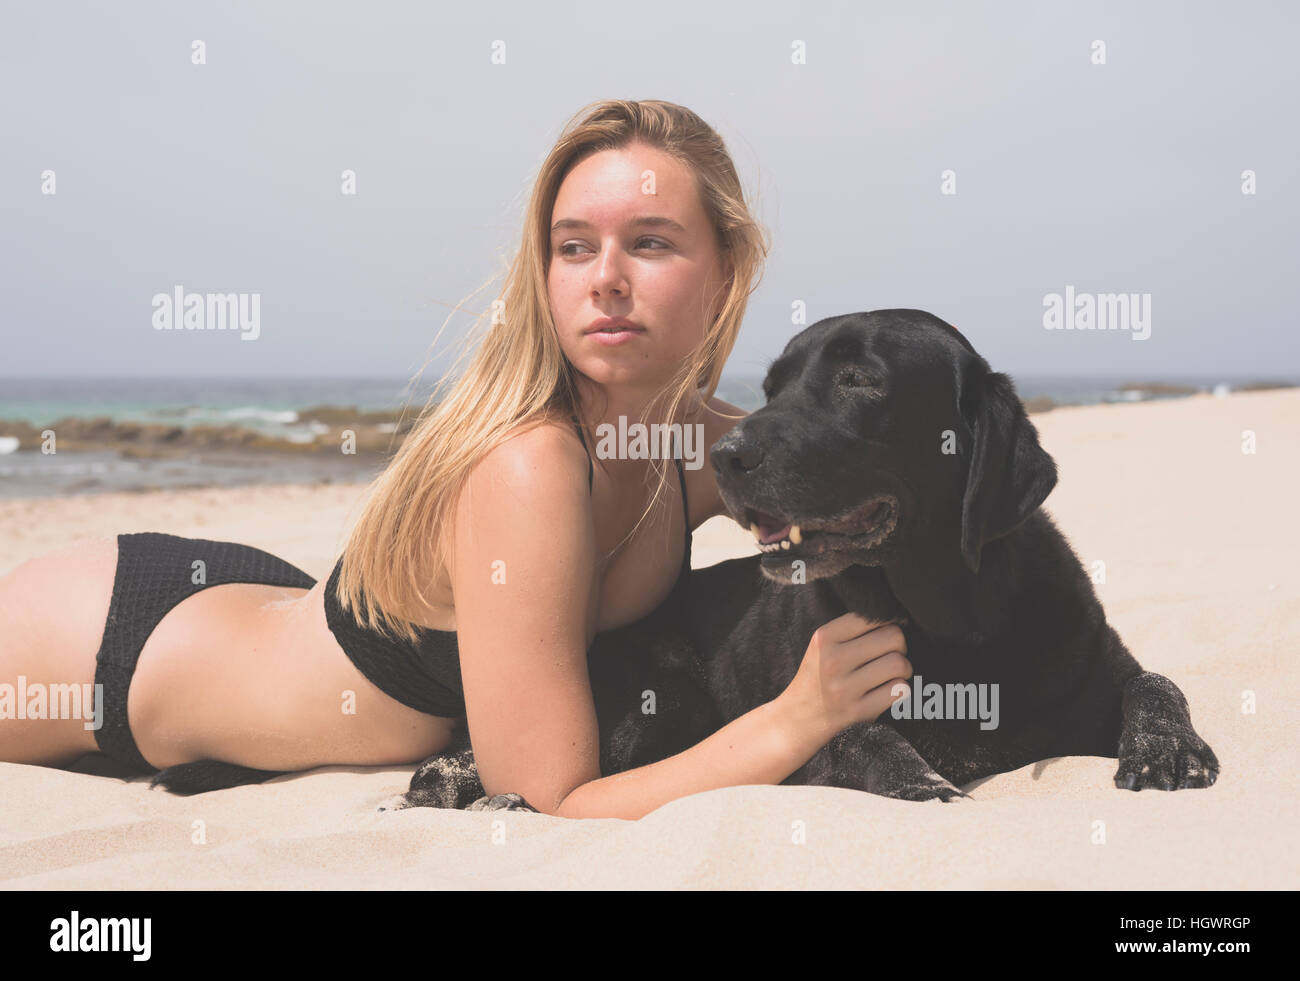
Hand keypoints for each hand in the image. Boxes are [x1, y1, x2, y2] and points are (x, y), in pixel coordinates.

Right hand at [780, 612, 911, 745]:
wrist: (798, 718)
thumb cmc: (818, 676)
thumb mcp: (823, 645)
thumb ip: (853, 630)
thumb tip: (897, 618)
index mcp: (824, 638)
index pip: (874, 617)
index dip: (888, 623)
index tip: (885, 634)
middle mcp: (833, 661)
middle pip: (894, 637)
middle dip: (900, 645)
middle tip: (892, 654)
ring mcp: (844, 689)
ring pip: (899, 664)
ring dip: (904, 669)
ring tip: (893, 673)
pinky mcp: (857, 712)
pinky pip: (899, 691)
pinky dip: (901, 690)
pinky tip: (888, 691)